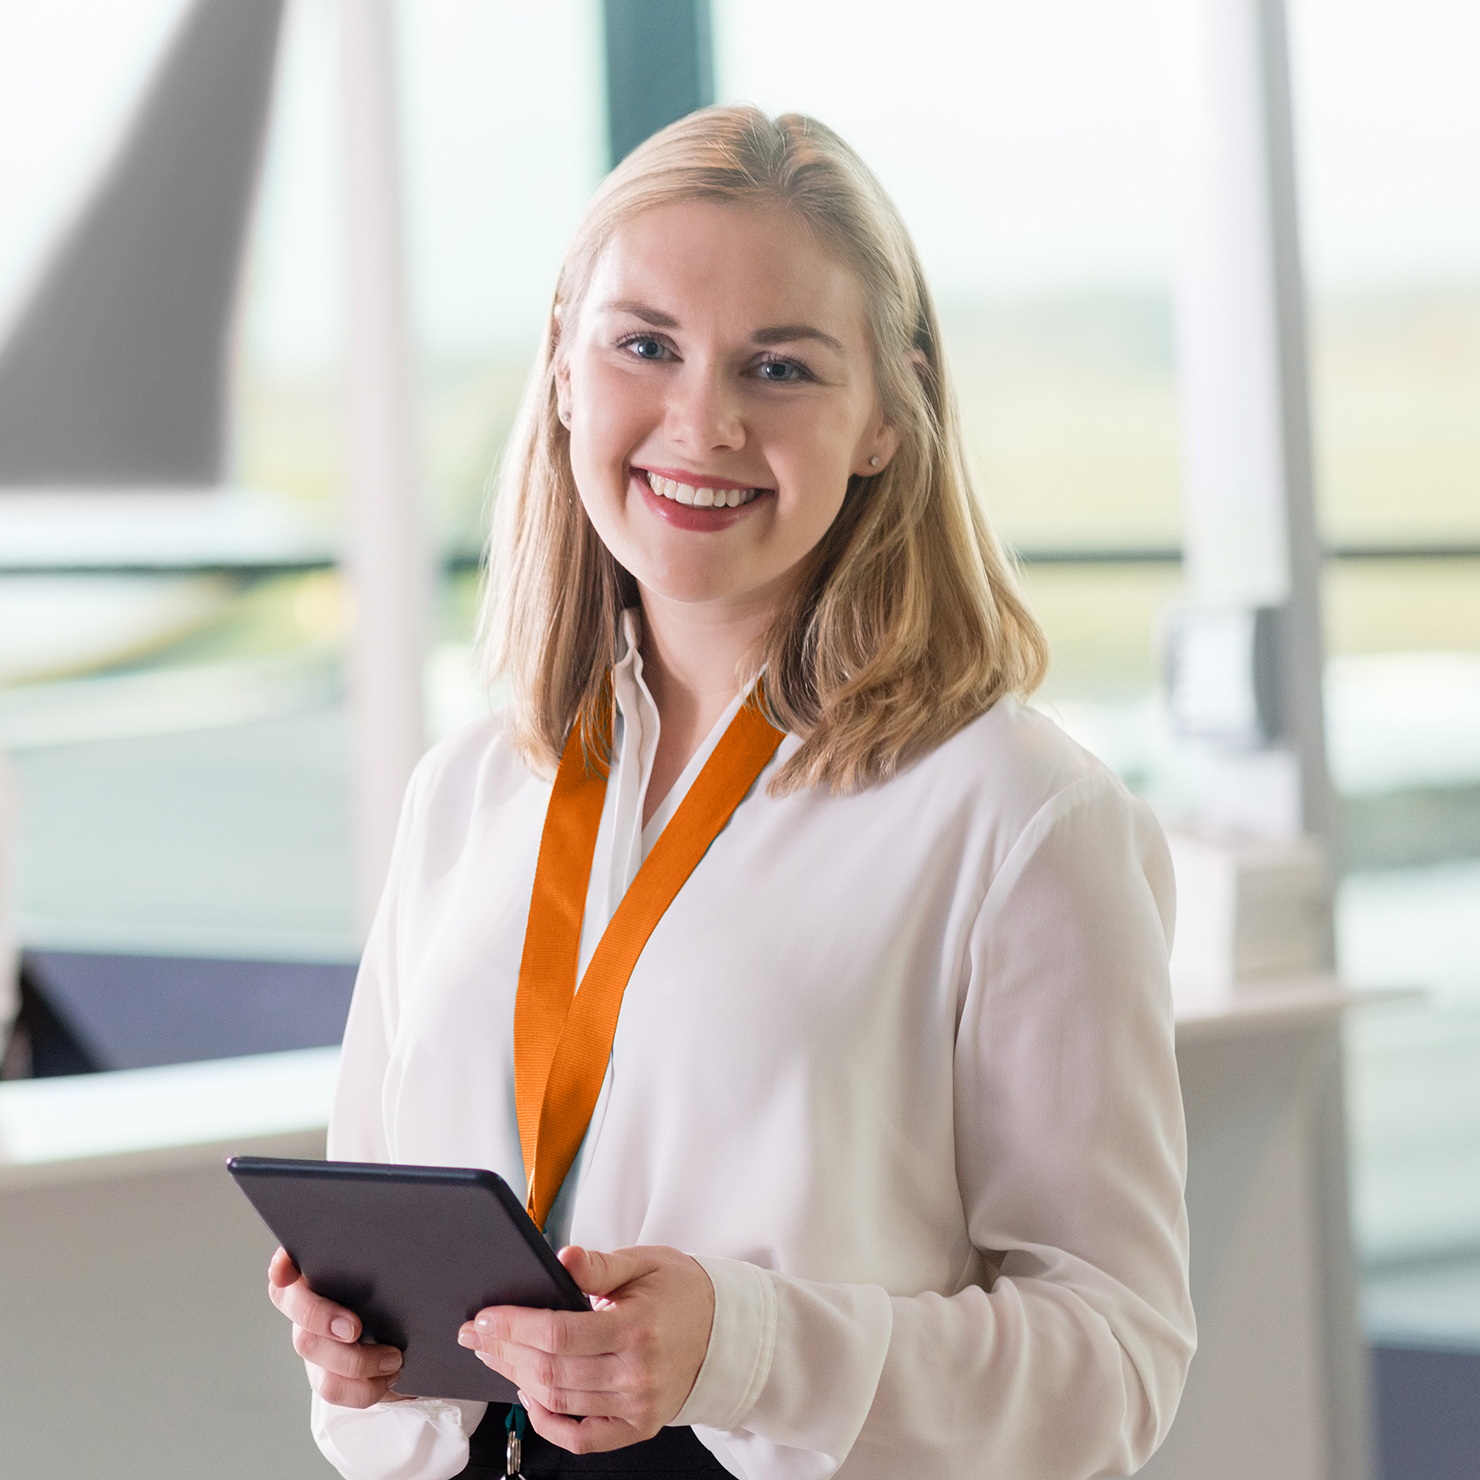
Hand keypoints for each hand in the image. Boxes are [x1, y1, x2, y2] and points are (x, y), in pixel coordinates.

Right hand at [267, 1246, 412, 1406]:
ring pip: (314, 1356)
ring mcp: (314, 1341)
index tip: (285, 1271)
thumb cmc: (397, 1287)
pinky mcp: (325, 1374)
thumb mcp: (391, 1268)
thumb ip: (384, 1255)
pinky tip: (390, 1377)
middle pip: (299, 1313)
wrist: (405, 1330)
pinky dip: (364, 1388)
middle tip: (356, 1328)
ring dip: (356, 1362)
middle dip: (323, 1320)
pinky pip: (333, 1388)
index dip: (282, 1267)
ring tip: (394, 1359)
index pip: (288, 1263)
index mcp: (319, 1271)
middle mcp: (308, 1306)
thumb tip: (402, 1237)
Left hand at [459, 1245, 714, 1452]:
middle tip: (477, 1335)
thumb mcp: (645, 1262)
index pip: (559, 1332)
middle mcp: (636, 1373)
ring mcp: (637, 1406)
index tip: (485, 1317)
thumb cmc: (682, 1291)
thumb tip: (561, 1257)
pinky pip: (582, 1439)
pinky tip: (530, 1396)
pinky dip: (548, 1423)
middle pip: (551, 1370)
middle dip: (504, 1351)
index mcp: (637, 1328)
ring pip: (559, 1402)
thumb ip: (599, 1265)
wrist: (725, 1330)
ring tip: (497, 1356)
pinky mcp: (638, 1426)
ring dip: (518, 1379)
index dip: (514, 1326)